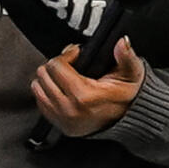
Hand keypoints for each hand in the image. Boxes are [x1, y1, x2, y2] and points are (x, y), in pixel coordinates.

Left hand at [30, 40, 144, 136]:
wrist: (126, 120)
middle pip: (44, 75)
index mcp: (84, 96)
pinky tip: (61, 88)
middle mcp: (69, 109)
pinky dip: (46, 92)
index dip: (66, 55)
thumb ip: (126, 57)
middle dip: (56, 65)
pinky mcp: (58, 124)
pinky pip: (40, 102)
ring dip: (48, 78)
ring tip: (64, 75)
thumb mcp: (131, 73)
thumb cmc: (127, 96)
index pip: (56, 66)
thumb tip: (123, 42)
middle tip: (69, 63)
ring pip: (37, 88)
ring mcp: (62, 119)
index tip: (75, 53)